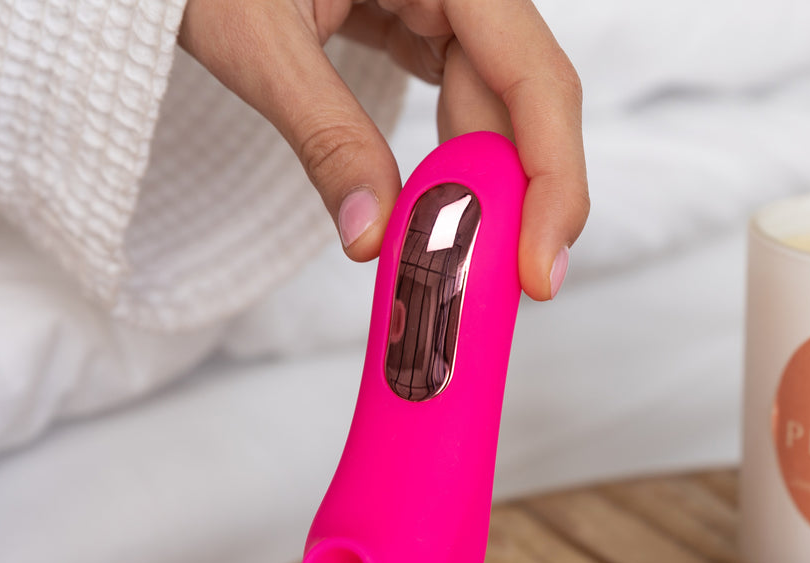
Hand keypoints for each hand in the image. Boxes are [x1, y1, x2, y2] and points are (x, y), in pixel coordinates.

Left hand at [180, 0, 587, 300]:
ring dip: (483, 185)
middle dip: (517, 198)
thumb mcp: (256, 36)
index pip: (535, 76)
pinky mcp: (420, 17)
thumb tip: (373, 238)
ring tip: (461, 259)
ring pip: (497, 103)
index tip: (540, 267)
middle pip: (526, 98)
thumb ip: (323, 132)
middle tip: (501, 289)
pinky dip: (454, 159)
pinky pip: (458, 92)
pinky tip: (440, 208)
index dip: (553, 177)